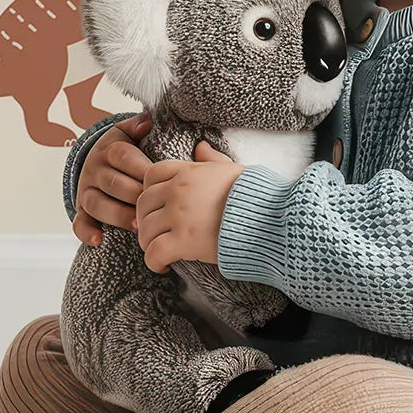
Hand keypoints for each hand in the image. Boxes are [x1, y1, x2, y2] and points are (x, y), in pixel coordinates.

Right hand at [73, 111, 151, 245]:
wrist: (98, 162)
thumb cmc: (125, 151)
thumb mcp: (129, 134)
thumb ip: (138, 126)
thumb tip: (147, 120)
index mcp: (110, 150)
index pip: (125, 157)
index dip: (142, 169)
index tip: (159, 181)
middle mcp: (95, 170)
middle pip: (112, 183)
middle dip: (133, 195)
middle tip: (154, 206)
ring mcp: (87, 191)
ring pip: (96, 203)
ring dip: (116, 215)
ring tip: (136, 225)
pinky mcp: (81, 210)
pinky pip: (79, 222)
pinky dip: (85, 232)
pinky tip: (98, 240)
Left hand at [135, 140, 244, 272]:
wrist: (269, 218)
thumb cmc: (255, 195)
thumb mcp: (232, 169)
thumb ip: (211, 159)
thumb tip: (201, 147)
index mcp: (189, 171)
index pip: (152, 174)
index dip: (149, 190)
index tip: (157, 204)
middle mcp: (178, 191)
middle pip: (144, 203)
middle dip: (146, 218)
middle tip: (156, 231)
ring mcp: (179, 215)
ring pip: (145, 230)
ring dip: (148, 242)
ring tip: (159, 251)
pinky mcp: (183, 241)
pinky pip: (154, 252)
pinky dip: (154, 262)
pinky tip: (164, 266)